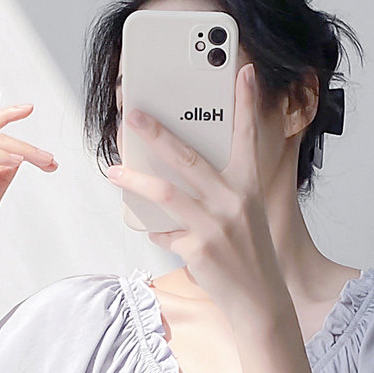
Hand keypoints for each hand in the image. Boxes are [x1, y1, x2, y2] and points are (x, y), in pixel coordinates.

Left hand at [107, 63, 281, 323]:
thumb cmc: (249, 256)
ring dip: (134, 180)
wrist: (259, 301)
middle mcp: (233, 202)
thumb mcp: (245, 216)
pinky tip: (150, 228)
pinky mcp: (198, 249)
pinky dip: (155, 229)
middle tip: (132, 115)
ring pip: (165, 193)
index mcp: (248, 188)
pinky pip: (164, 232)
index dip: (246, 104)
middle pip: (188, 158)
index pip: (248, 138)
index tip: (242, 71)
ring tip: (114, 171)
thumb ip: (218, 193)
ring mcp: (215, 226)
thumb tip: (177, 175)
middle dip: (157, 133)